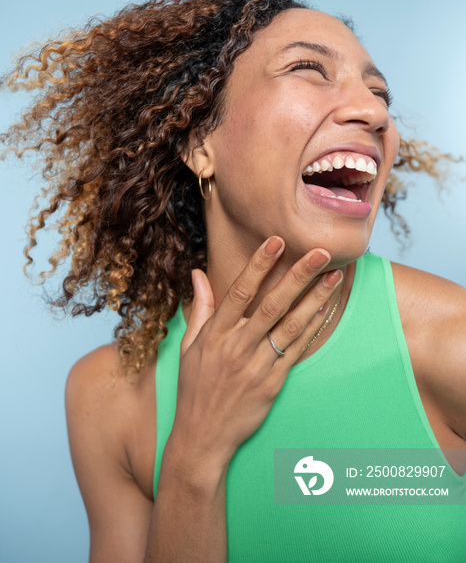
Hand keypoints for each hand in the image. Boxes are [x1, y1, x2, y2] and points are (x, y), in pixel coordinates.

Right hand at [170, 237, 342, 470]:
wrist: (203, 436)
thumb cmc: (194, 388)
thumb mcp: (189, 346)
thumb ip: (200, 307)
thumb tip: (198, 273)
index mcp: (215, 335)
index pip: (239, 291)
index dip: (258, 265)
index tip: (276, 241)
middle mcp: (237, 347)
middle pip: (273, 304)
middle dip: (298, 275)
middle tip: (321, 251)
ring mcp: (257, 366)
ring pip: (291, 326)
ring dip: (315, 299)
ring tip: (334, 275)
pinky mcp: (273, 384)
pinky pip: (297, 351)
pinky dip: (313, 328)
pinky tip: (326, 309)